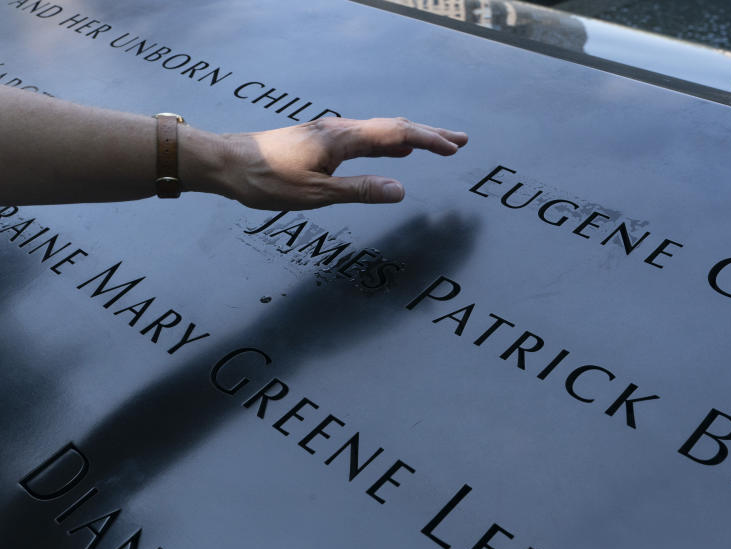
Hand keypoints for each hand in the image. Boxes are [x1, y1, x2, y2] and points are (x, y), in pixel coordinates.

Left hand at [201, 117, 467, 210]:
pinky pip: (365, 137)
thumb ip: (360, 191)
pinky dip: (389, 141)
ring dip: (411, 137)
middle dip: (429, 134)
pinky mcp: (321, 140)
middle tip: (459, 141)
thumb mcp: (316, 194)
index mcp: (342, 139)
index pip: (397, 134)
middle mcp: (339, 129)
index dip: (429, 141)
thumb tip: (400, 190)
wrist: (227, 163)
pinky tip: (394, 149)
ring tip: (436, 143)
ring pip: (380, 130)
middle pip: (394, 126)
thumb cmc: (267, 181)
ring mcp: (330, 132)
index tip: (454, 148)